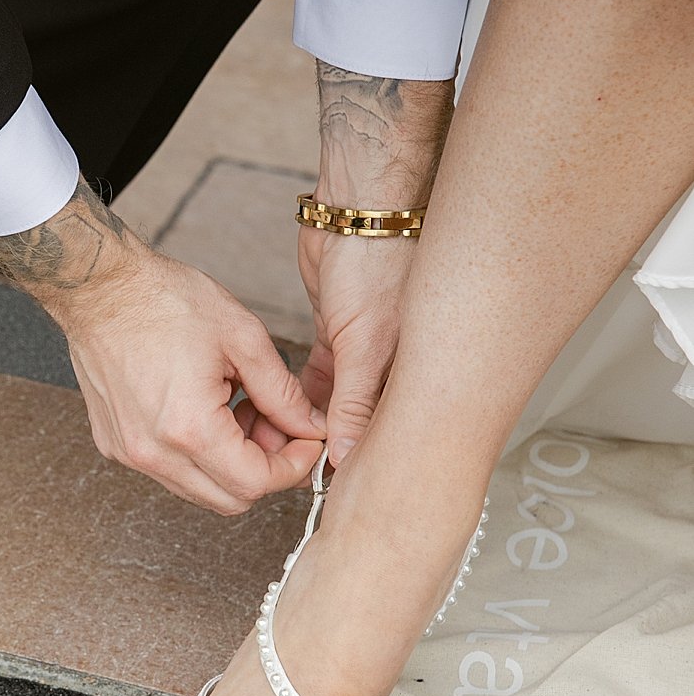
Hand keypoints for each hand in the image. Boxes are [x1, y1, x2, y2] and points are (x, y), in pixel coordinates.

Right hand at [0, 182, 326, 513]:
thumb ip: (284, 394)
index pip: (256, 483)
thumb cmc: (164, 300)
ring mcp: (129, 453)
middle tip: (276, 426)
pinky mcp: (115, 445)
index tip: (308, 442)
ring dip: (231, 465)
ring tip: (239, 411)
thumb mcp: (243, 338)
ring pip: (200, 490)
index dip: (294, 468)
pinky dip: (199, 456)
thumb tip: (311, 428)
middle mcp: (153, 452)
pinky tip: (206, 411)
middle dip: (265, 471)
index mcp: (188, 428)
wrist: (100, 287)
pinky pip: (170, 472)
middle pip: (229, 500)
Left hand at [298, 223, 415, 464]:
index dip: (360, 458)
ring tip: (284, 445)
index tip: (333, 485)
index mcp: (411, 373)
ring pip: (333, 400)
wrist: (357, 210)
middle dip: (329, 444)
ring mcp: (360, 350)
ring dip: (308, 419)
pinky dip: (300, 393)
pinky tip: (283, 411)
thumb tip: (348, 452)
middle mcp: (389, 366)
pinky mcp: (335, 333)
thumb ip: (355, 400)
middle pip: (358, 421)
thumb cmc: (380, 262)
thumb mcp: (366, 342)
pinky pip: (317, 377)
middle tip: (298, 470)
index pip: (387, 431)